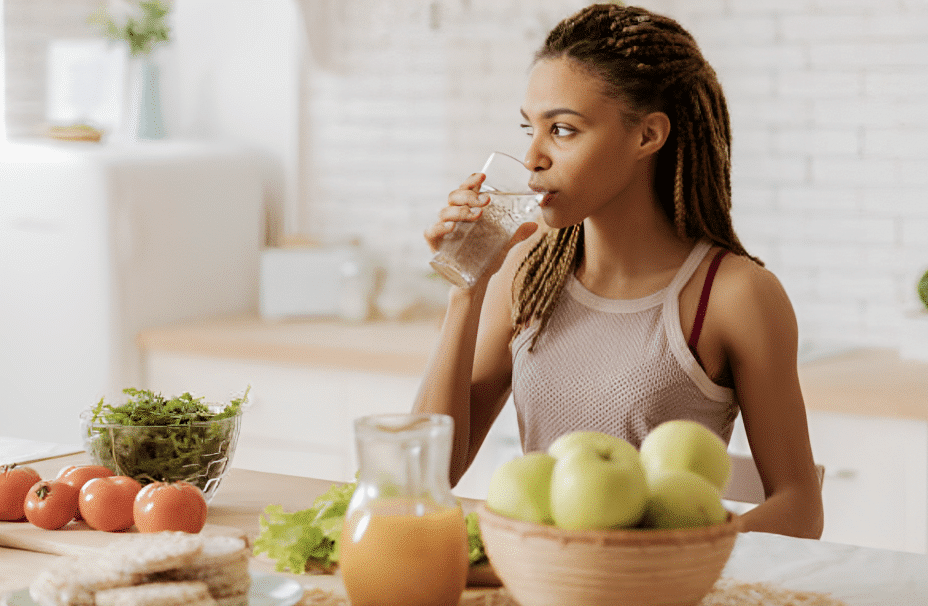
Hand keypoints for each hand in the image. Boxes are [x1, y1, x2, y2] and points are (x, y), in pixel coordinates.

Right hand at [424, 174, 538, 286]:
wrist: (476, 283)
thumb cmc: (486, 259)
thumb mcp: (503, 245)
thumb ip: (516, 235)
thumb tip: (535, 225)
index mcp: (467, 211)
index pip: (466, 189)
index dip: (471, 181)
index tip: (483, 176)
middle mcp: (452, 217)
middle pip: (454, 197)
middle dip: (469, 196)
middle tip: (486, 201)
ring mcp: (442, 230)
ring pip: (444, 212)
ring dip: (460, 210)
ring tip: (477, 215)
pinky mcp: (435, 245)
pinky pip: (431, 232)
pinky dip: (440, 227)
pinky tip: (452, 227)